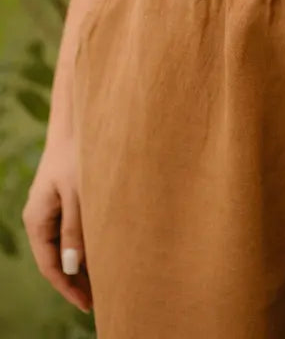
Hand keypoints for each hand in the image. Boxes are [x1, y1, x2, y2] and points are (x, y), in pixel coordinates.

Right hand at [22, 133, 92, 315]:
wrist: (78, 122)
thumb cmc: (78, 155)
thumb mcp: (79, 194)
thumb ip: (75, 229)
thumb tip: (70, 266)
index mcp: (37, 219)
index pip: (50, 266)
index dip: (69, 288)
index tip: (89, 305)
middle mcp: (40, 217)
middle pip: (56, 259)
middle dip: (76, 281)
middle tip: (102, 299)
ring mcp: (51, 208)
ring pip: (65, 245)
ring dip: (82, 264)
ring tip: (105, 282)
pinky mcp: (64, 199)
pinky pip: (72, 230)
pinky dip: (85, 244)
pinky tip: (103, 252)